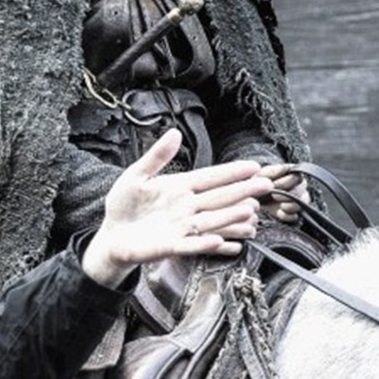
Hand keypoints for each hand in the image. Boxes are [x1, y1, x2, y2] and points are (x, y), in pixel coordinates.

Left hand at [82, 130, 274, 288]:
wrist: (112, 234)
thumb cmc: (125, 205)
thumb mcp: (137, 175)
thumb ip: (156, 156)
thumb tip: (174, 132)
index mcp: (180, 187)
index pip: (210, 177)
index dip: (231, 172)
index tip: (254, 166)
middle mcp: (186, 207)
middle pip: (219, 198)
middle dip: (242, 191)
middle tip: (265, 185)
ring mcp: (181, 227)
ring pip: (211, 220)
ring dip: (229, 216)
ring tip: (249, 210)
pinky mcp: (170, 246)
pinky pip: (190, 245)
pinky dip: (203, 243)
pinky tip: (218, 241)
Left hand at [260, 163, 309, 224]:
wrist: (251, 200)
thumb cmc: (257, 184)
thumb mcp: (261, 175)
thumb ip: (273, 171)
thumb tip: (285, 168)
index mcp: (293, 175)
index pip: (297, 178)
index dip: (285, 182)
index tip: (273, 185)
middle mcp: (299, 187)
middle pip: (301, 191)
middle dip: (286, 195)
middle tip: (274, 196)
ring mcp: (298, 202)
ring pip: (301, 204)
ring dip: (288, 206)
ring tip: (278, 205)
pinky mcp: (293, 214)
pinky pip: (295, 216)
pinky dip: (286, 216)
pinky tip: (278, 213)